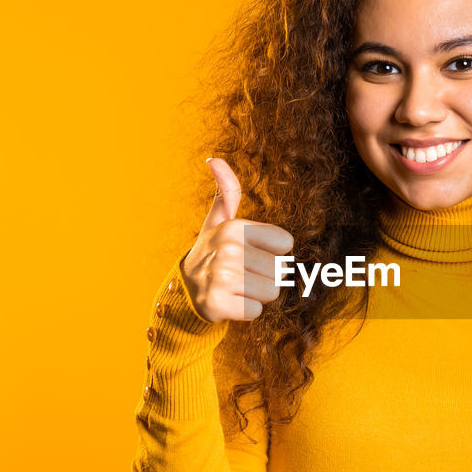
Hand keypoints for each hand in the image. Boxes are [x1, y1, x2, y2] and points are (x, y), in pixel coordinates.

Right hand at [180, 158, 294, 322]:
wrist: (186, 288)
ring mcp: (221, 277)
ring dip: (258, 294)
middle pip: (280, 271)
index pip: (286, 244)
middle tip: (242, 273)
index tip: (250, 252)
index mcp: (234, 227)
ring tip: (238, 287)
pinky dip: (247, 311)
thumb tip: (214, 159)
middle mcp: (227, 249)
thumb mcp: (220, 220)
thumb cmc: (214, 251)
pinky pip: (256, 311)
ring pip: (272, 292)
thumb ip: (226, 190)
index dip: (273, 252)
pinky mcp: (217, 303)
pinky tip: (230, 302)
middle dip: (266, 276)